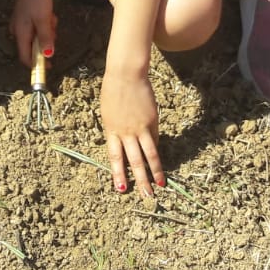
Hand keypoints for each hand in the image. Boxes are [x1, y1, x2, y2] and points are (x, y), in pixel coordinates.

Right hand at [9, 0, 56, 66]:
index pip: (25, 57)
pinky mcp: (26, 18)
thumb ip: (46, 38)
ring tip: (50, 18)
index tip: (49, 66)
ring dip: (47, 31)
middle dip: (46, 41)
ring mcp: (21, 24)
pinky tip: (48, 14)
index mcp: (21, 34)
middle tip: (52, 28)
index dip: (37, 64)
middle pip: (33, 47)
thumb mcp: (44, 20)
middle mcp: (18, 31)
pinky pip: (37, 28)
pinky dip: (44, 24)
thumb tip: (48, 55)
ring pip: (37, 36)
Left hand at [100, 70, 163, 197]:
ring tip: (160, 185)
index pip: (115, 157)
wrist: (126, 74)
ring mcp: (140, 127)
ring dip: (155, 171)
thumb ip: (116, 129)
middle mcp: (126, 132)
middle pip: (134, 161)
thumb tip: (127, 143)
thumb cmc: (113, 91)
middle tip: (146, 196)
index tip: (122, 188)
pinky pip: (155, 138)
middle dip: (140, 180)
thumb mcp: (108, 113)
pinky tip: (159, 161)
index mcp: (111, 130)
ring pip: (149, 154)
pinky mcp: (152, 120)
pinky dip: (156, 149)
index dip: (118, 173)